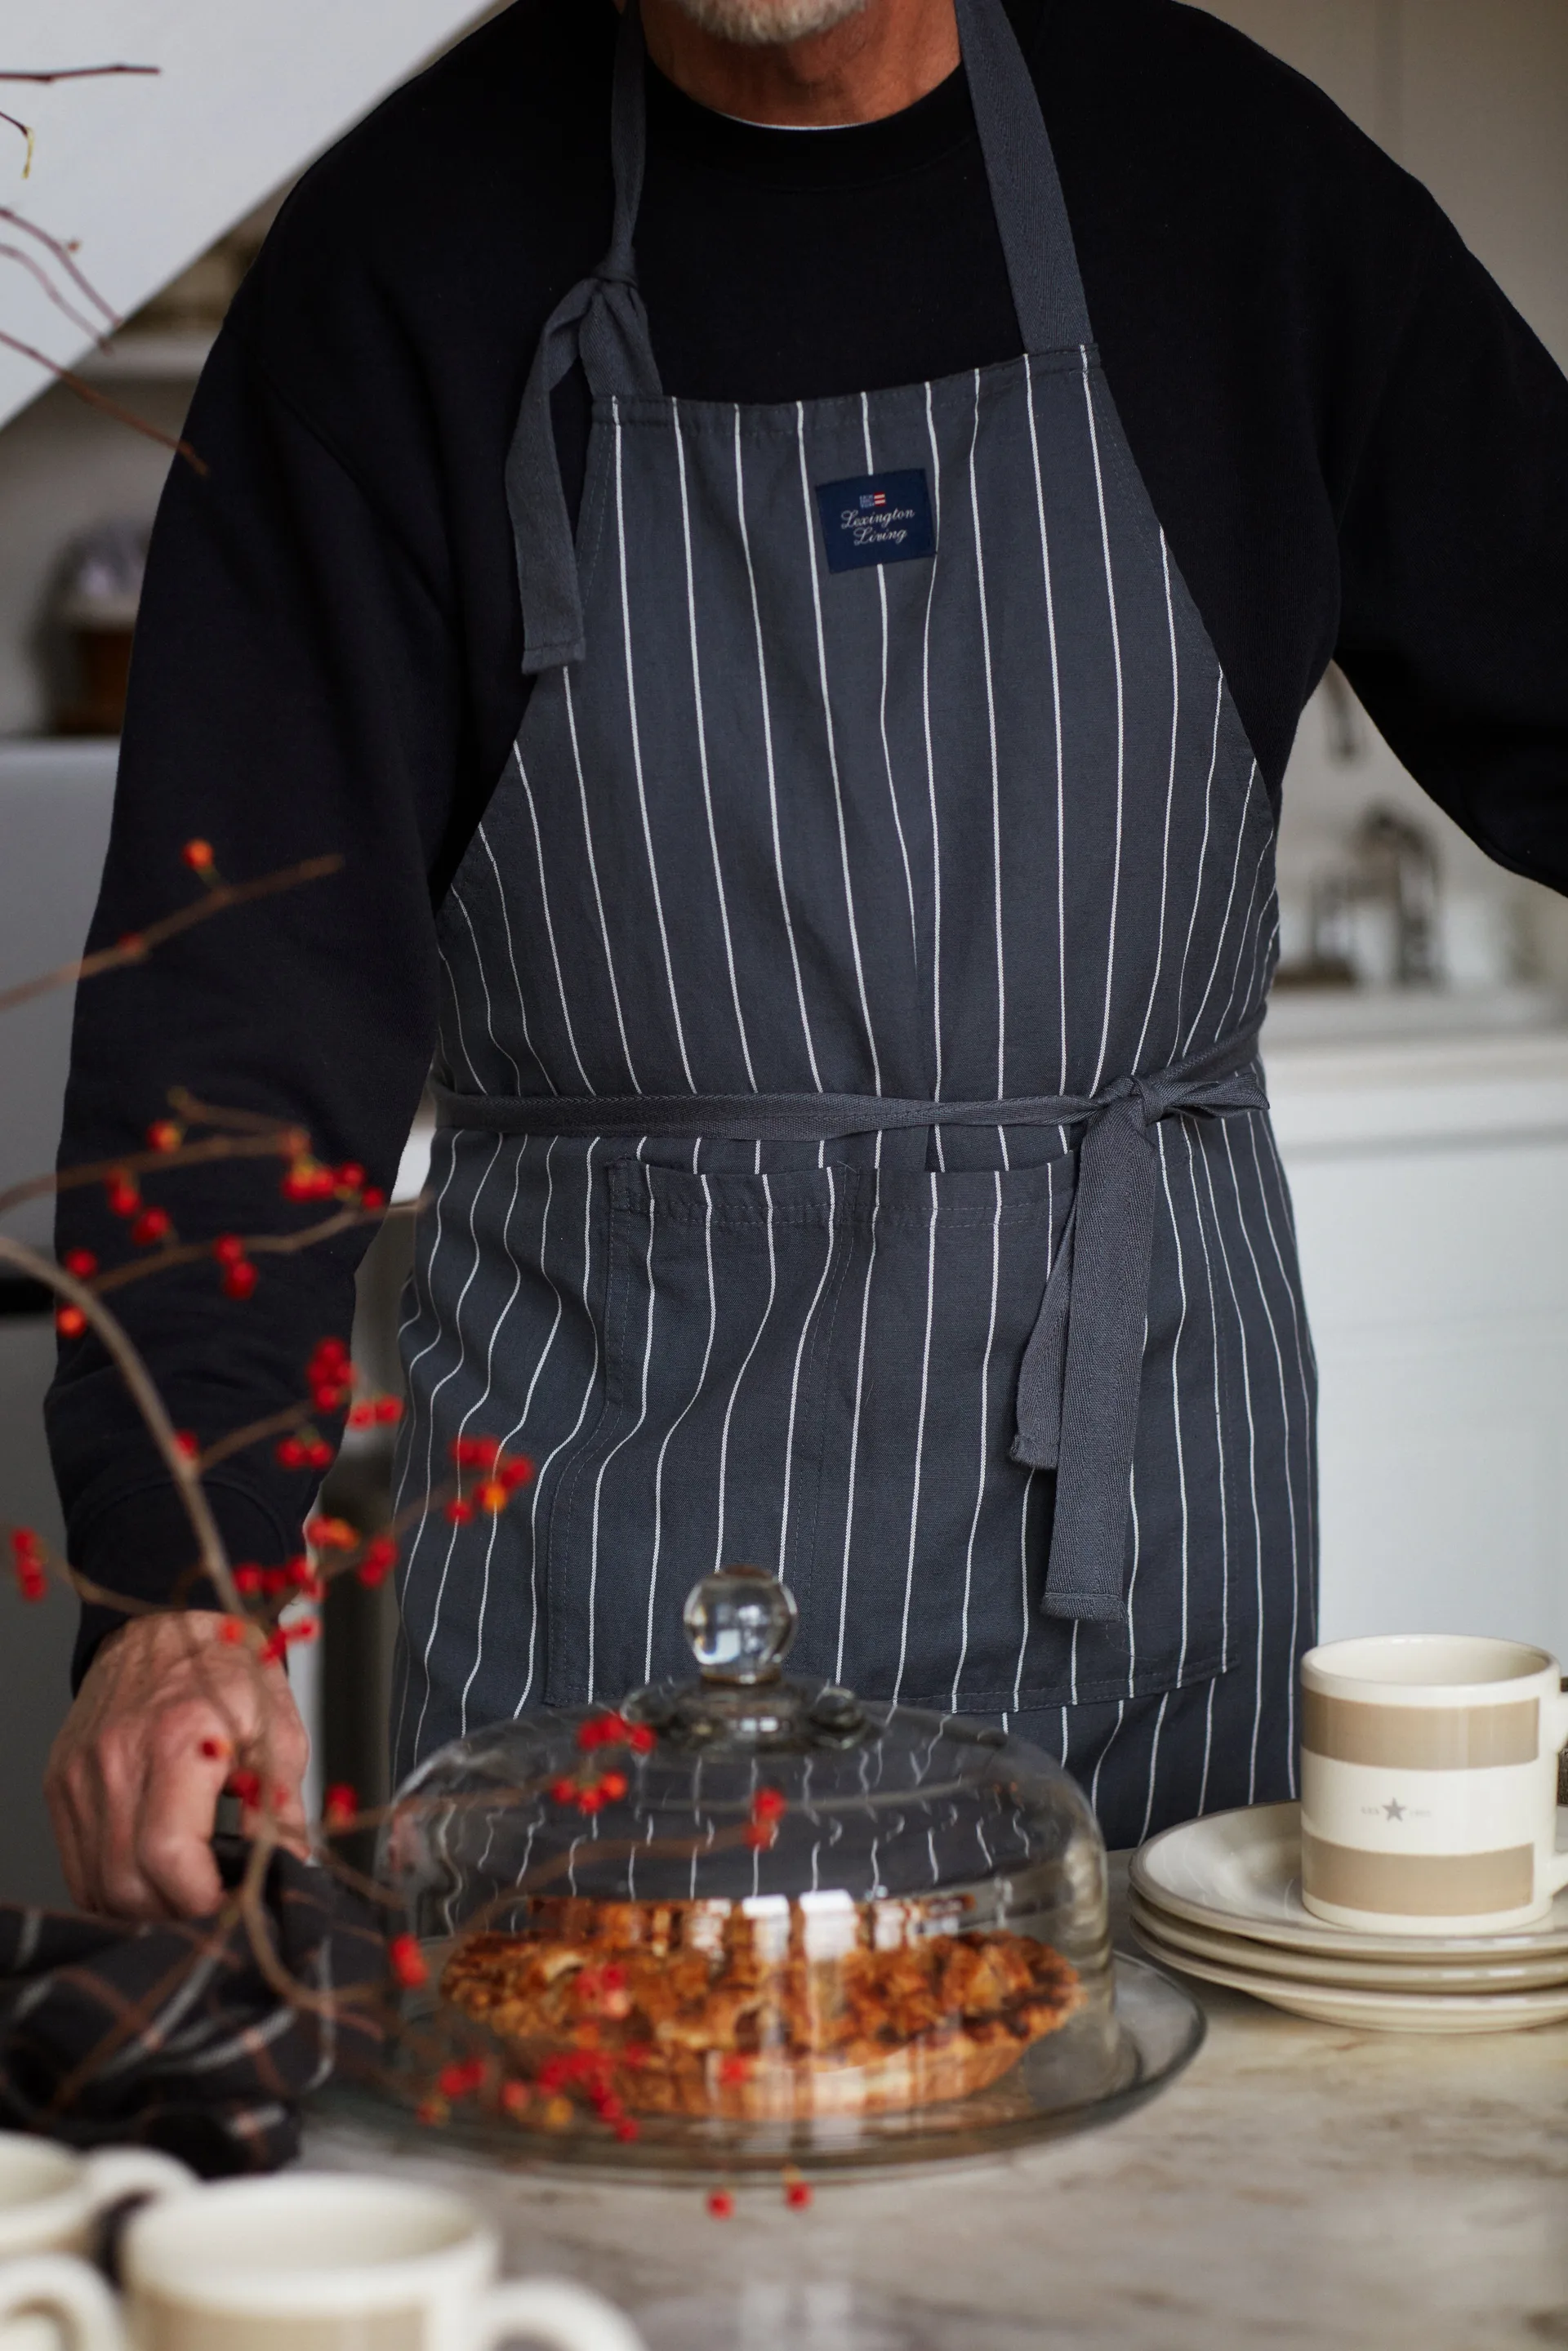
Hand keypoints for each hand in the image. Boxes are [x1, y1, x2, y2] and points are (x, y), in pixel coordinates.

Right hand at [45, 1610, 310, 1920]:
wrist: (166, 1626)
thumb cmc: (225, 1670)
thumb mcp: (278, 1729)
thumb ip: (281, 1806)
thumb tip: (288, 1867)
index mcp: (178, 1739)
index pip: (170, 1855)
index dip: (203, 1896)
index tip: (231, 1896)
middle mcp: (117, 1758)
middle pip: (127, 1883)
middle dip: (176, 1910)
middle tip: (213, 1896)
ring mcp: (80, 1774)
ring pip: (97, 1885)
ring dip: (142, 1905)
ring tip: (184, 1884)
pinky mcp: (61, 1783)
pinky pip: (77, 1866)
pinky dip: (111, 1885)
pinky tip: (148, 1870)